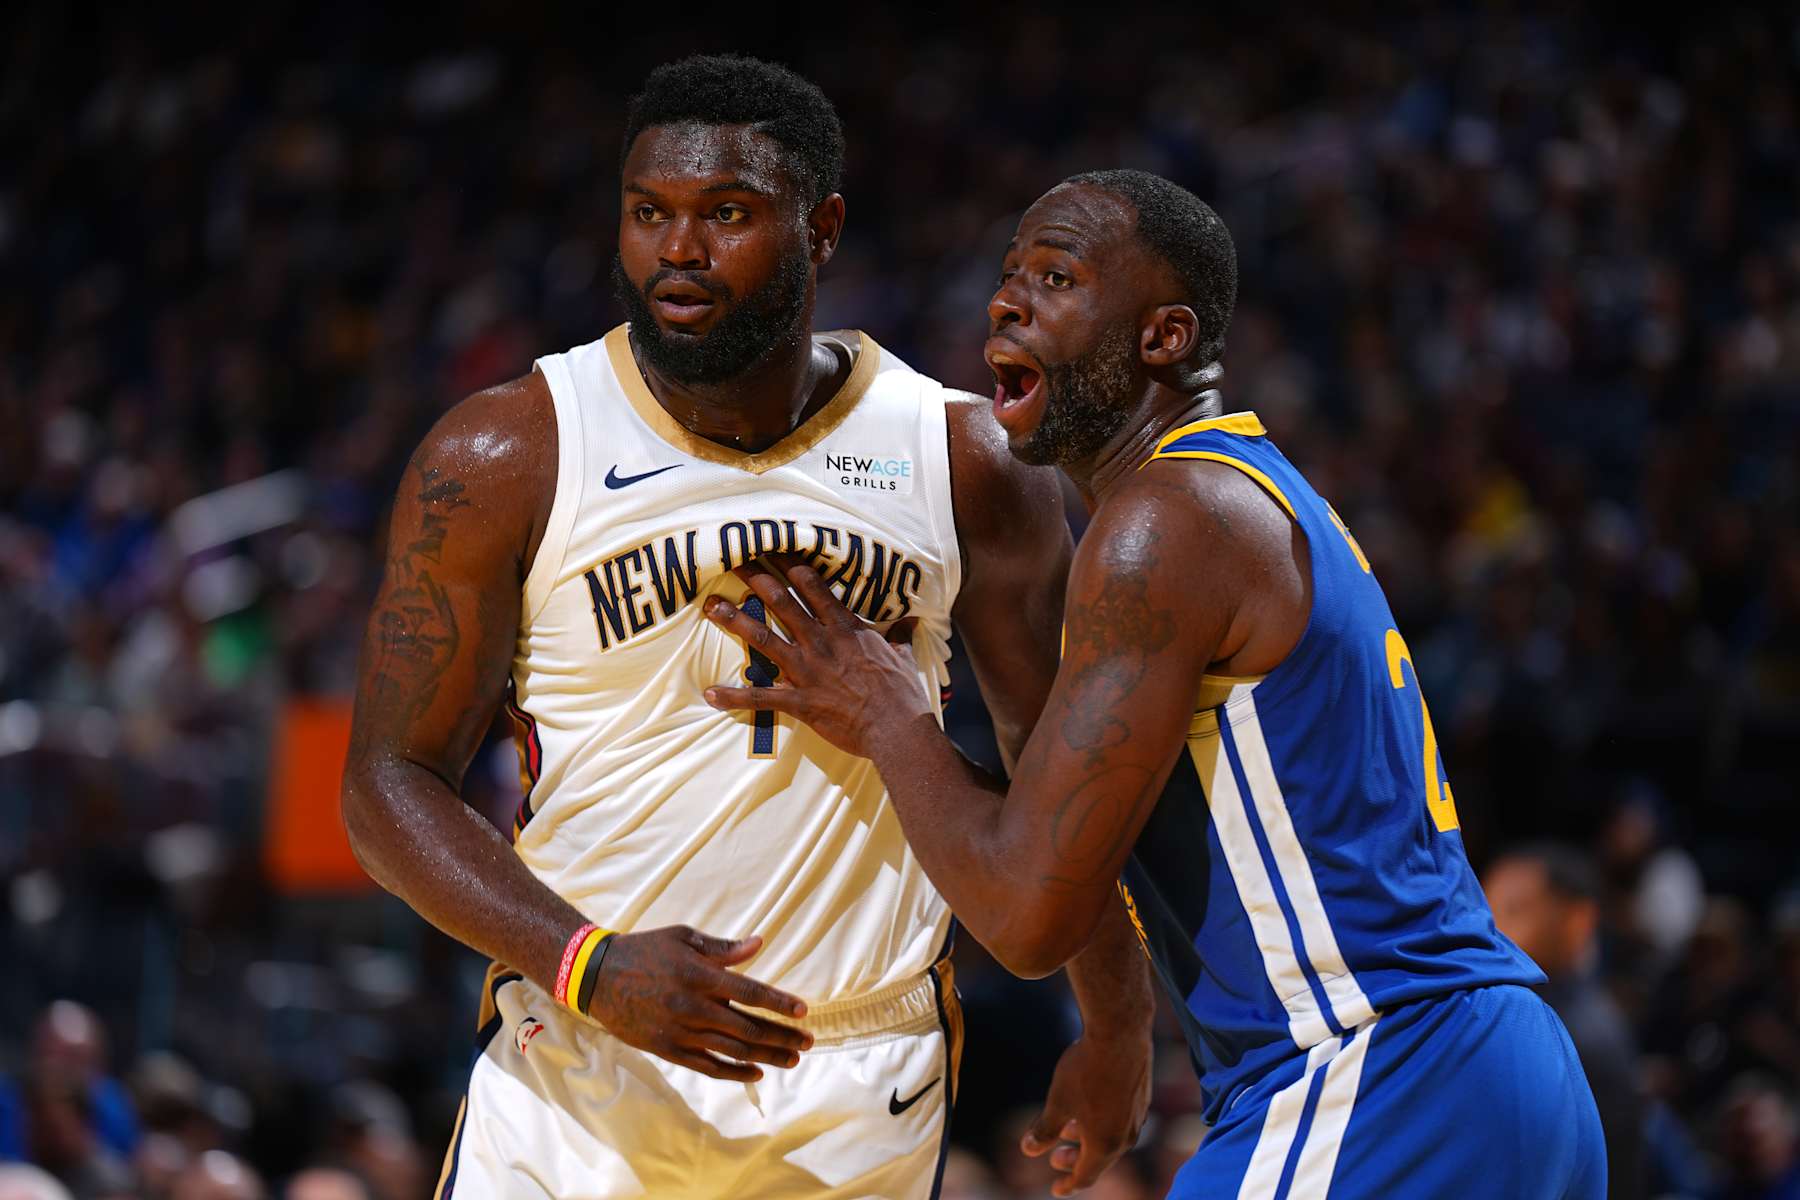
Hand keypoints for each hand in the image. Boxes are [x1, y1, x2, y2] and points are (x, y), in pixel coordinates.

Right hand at [588, 926, 812, 1081]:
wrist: (597, 977)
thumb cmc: (645, 949)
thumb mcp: (683, 938)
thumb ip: (722, 948)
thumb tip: (759, 944)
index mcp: (700, 976)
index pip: (750, 993)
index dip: (779, 1004)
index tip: (803, 1011)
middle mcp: (693, 1007)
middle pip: (748, 1028)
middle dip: (782, 1036)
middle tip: (808, 1041)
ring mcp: (680, 1032)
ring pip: (732, 1050)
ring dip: (766, 1056)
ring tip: (792, 1058)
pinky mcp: (667, 1049)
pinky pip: (707, 1066)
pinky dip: (733, 1072)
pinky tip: (755, 1072)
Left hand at [701, 561, 931, 759]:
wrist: (897, 729)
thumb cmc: (902, 694)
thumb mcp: (902, 657)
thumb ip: (899, 635)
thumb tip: (911, 620)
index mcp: (845, 628)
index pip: (812, 585)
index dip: (790, 564)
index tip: (773, 548)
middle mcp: (821, 642)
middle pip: (782, 601)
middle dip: (756, 578)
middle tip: (734, 561)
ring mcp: (807, 670)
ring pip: (763, 637)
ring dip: (735, 620)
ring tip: (711, 605)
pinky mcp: (798, 701)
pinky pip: (760, 697)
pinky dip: (734, 696)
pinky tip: (711, 694)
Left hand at [1021, 1031, 1153, 1195]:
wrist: (1121, 1032)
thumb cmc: (1086, 1069)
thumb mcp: (1058, 1102)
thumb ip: (1044, 1130)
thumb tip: (1028, 1150)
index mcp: (1105, 1144)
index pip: (1085, 1177)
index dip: (1068, 1185)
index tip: (1056, 1190)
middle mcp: (1126, 1136)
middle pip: (1099, 1160)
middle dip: (1075, 1161)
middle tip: (1055, 1157)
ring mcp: (1138, 1117)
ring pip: (1111, 1138)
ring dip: (1088, 1139)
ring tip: (1068, 1128)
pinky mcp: (1142, 1097)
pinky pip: (1121, 1121)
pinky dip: (1102, 1123)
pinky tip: (1089, 1106)